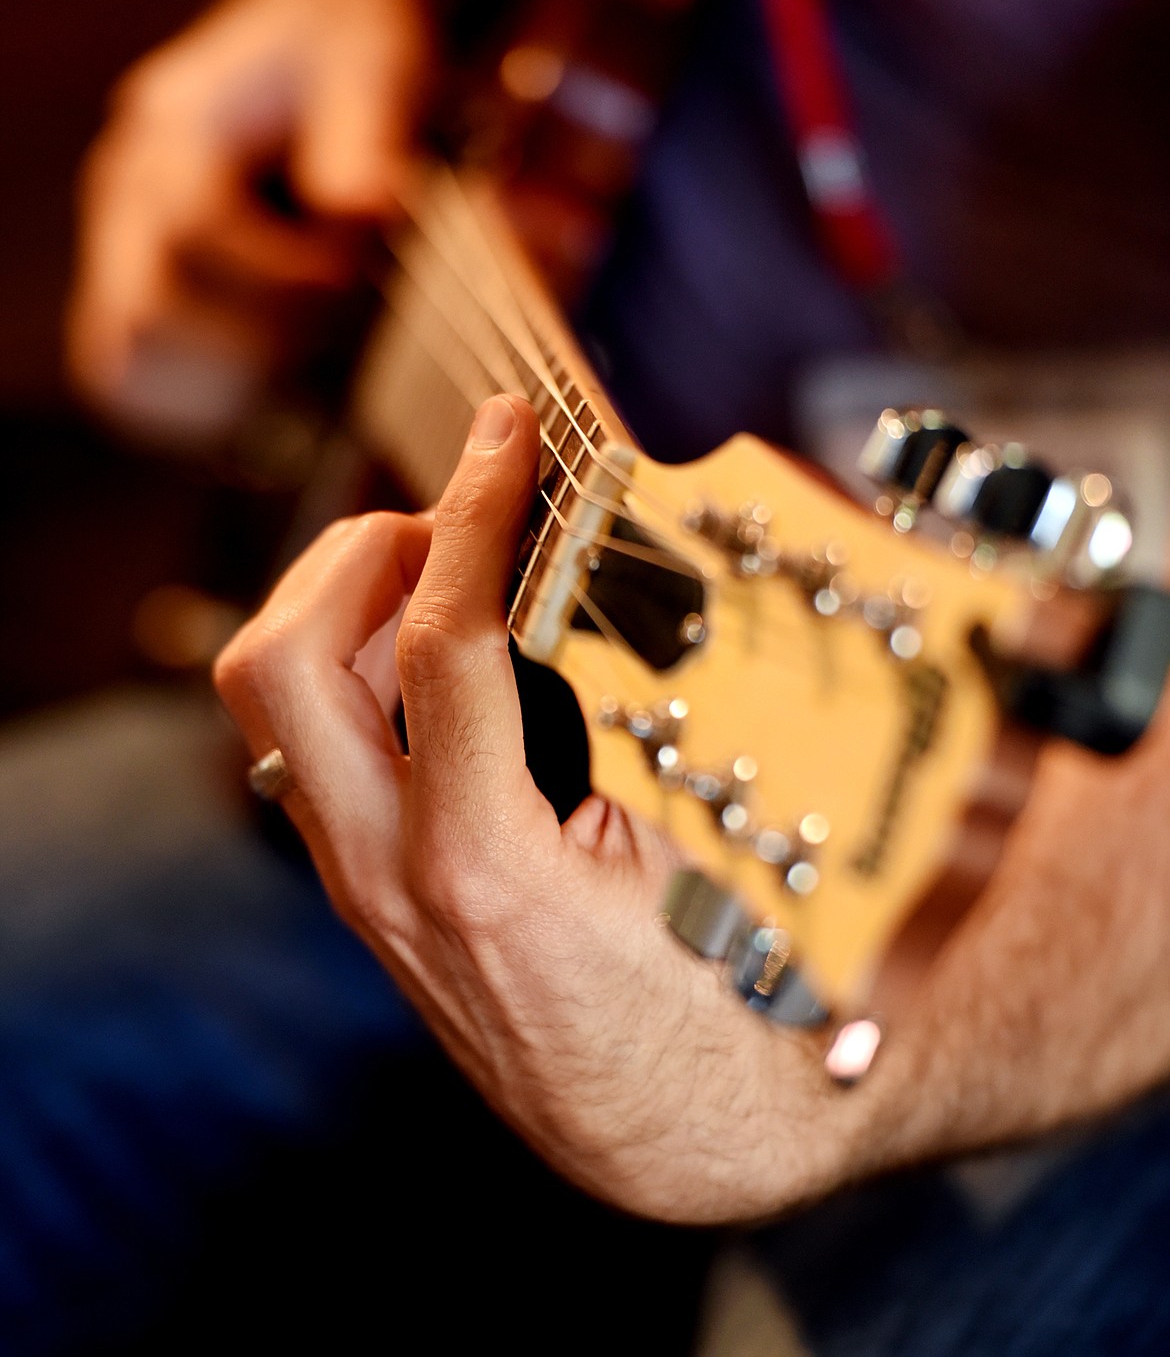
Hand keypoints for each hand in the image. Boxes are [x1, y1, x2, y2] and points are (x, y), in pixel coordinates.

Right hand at [67, 0, 432, 441]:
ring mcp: (120, 238)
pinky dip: (205, 389)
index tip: (354, 268)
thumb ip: (364, 138)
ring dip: (234, 368)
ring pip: (131, 353)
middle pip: (148, 308)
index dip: (285, 272)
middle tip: (340, 309)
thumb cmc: (344, 49)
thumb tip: (360, 211)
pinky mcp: (139, 282)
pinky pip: (135, 368)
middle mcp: (126, 185)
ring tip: (314, 333)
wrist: (314, 32)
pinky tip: (276, 374)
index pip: (195, 229)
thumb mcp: (373, 65)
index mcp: (173, 124)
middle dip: (262, 331)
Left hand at [214, 395, 1169, 1223]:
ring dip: (343, 608)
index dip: (482, 507)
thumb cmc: (720, 1006)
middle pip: (274, 656)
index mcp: (482, 865)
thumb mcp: (712, 852)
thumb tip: (708, 566)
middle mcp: (387, 875)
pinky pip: (313, 741)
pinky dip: (361, 671)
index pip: (449, 638)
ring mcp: (361, 886)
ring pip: (269, 696)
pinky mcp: (365, 886)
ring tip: (454, 587)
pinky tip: (452, 668)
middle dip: (356, 554)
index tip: (511, 428)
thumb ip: (680, 710)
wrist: (674, 1141)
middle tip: (460, 531)